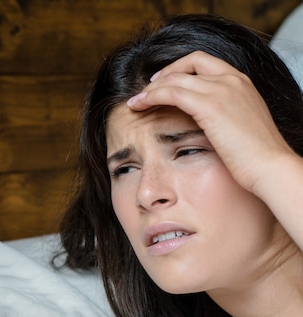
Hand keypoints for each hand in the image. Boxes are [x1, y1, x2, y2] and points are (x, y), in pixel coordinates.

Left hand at [126, 51, 292, 193]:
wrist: (269, 165)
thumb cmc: (256, 156)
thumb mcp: (240, 125)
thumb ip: (225, 115)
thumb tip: (207, 121)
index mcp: (242, 82)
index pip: (205, 62)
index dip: (181, 69)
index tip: (165, 82)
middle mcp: (232, 79)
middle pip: (188, 64)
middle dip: (164, 74)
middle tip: (147, 89)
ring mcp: (220, 89)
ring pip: (174, 79)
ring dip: (151, 89)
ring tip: (136, 102)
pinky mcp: (208, 105)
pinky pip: (170, 92)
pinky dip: (151, 97)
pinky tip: (140, 106)